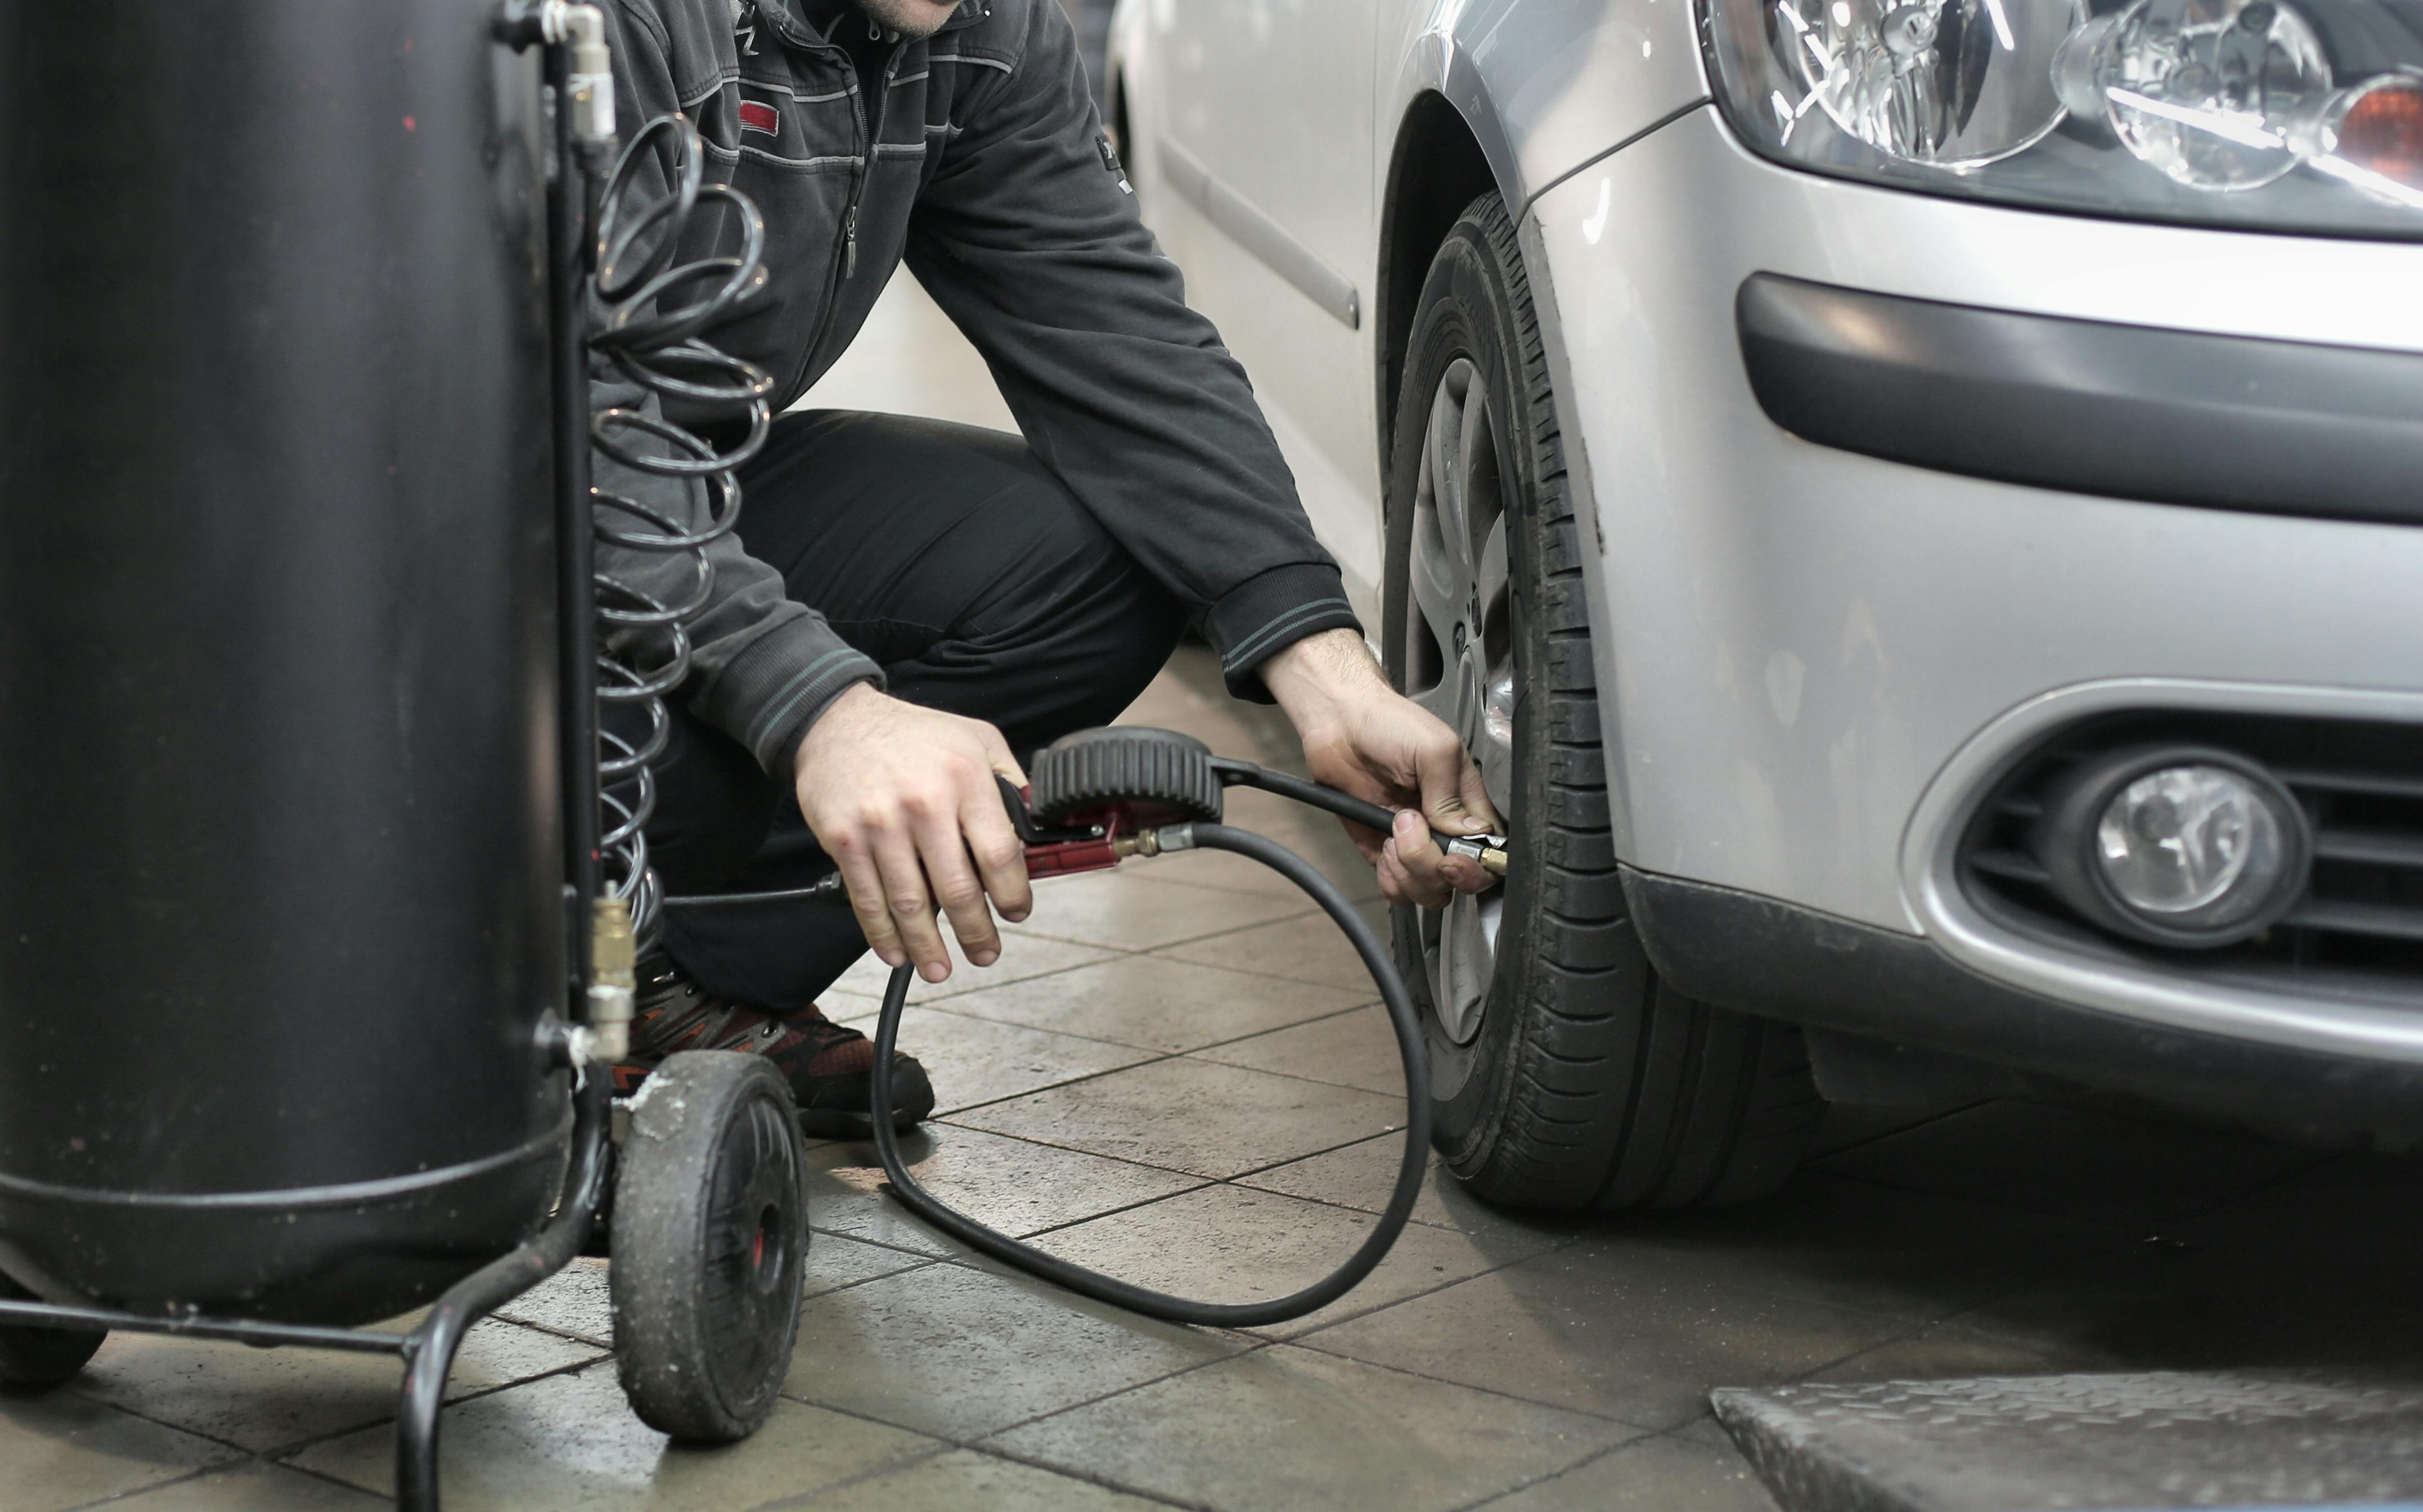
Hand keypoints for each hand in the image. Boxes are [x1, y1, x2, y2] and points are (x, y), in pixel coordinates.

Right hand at [792, 683, 1032, 981]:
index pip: (999, 854)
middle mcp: (925, 803)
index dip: (1012, 894)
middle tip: (985, 954)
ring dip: (928, 946)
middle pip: (958, 889)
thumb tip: (1035, 826)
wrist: (836, 720)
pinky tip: (896, 952)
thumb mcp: (976, 738)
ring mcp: (881, 824)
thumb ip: (1009, 780)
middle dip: (975, 932)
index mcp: (965, 779)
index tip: (1016, 912)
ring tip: (941, 968)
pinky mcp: (844, 839)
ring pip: (911, 903)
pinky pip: (868, 898)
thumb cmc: (913, 734)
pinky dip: (882, 934)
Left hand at [1259, 628, 1500, 909]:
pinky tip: (1382, 846)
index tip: (1453, 855)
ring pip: (1429, 891)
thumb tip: (1467, 833)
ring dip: (1409, 870)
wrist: (1339, 723)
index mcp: (1467, 804)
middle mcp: (1444, 829)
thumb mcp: (1434, 749)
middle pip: (1458, 880)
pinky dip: (1390, 878)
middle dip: (1433, 866)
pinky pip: (1396, 888)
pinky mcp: (1382, 851)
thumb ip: (1451, 795)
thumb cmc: (1389, 723)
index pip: (1488, 852)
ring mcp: (1414, 843)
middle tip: (1410, 827)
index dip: (1474, 865)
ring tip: (1393, 830)